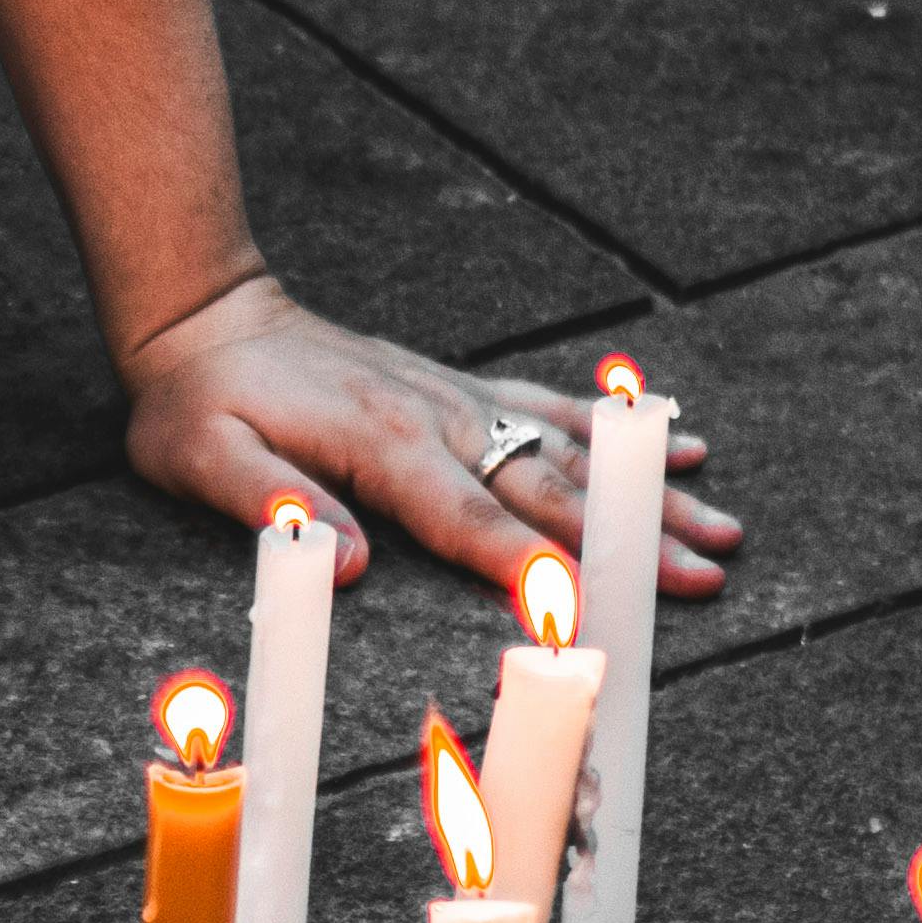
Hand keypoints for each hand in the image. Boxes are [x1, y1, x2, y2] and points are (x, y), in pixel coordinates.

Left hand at [122, 280, 744, 605]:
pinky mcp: (459, 390)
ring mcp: (457, 400)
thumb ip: (273, 504)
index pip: (471, 521)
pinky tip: (682, 437)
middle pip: (548, 489)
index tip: (589, 605)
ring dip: (647, 489)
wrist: (208, 318)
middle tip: (704, 575)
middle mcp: (437, 419)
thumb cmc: (200, 401)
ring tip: (721, 524)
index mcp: (383, 446)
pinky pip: (553, 406)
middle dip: (629, 538)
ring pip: (570, 450)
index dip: (529, 566)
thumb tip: (342, 561)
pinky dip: (618, 425)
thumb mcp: (204, 457)